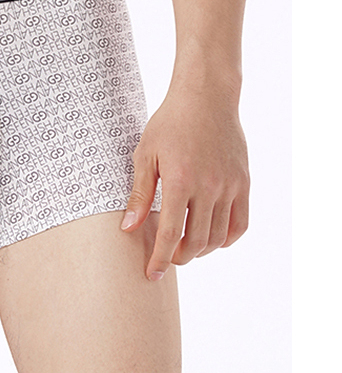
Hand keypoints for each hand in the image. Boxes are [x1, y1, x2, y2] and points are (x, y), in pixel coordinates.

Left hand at [120, 84, 249, 280]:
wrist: (206, 98)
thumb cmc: (169, 123)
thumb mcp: (145, 154)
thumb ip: (140, 194)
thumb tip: (129, 228)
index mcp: (180, 180)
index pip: (171, 234)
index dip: (160, 258)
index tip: (152, 274)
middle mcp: (209, 186)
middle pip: (196, 242)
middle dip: (179, 258)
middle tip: (167, 258)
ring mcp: (230, 185)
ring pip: (218, 237)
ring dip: (201, 250)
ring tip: (185, 248)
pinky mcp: (243, 182)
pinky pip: (240, 224)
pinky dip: (226, 238)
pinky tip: (211, 237)